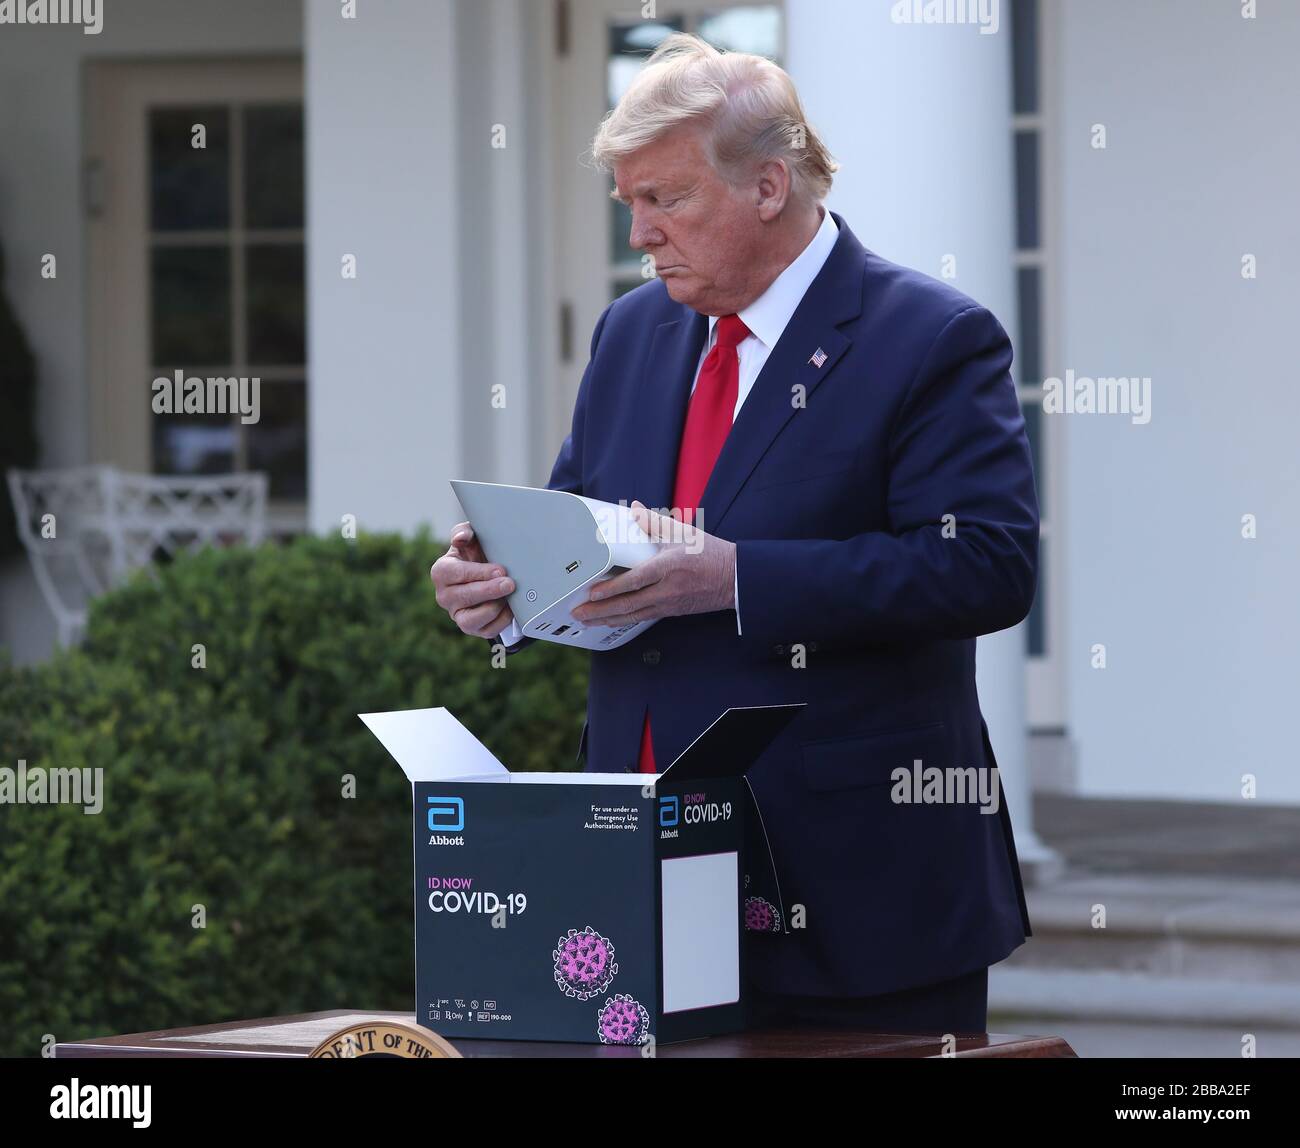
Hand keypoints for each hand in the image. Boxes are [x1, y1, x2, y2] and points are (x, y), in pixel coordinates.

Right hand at [430, 522, 516, 637]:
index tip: (500, 570)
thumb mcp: (471, 539)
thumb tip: (460, 538)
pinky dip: (502, 620)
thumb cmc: (477, 553)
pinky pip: (487, 630)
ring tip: (510, 596)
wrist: (486, 573)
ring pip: (471, 619)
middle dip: (490, 590)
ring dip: (494, 607)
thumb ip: (464, 532)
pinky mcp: (472, 628)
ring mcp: (457, 615)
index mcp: (441, 571)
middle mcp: (444, 596)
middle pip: (464, 597)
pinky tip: (511, 608)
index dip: (479, 573)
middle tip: (510, 583)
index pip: (456, 573)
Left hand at [570, 501, 735, 626]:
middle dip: (600, 610)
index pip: (635, 580)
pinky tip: (608, 621)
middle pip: (628, 604)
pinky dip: (622, 620)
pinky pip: (641, 618)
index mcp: (668, 566)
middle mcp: (667, 589)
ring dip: (606, 619)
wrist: (734, 578)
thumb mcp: (683, 532)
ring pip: (632, 615)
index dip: (612, 588)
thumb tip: (634, 509)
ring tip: (585, 621)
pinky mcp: (670, 611)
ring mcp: (668, 603)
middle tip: (578, 613)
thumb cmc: (709, 553)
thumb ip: (654, 522)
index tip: (592, 592)